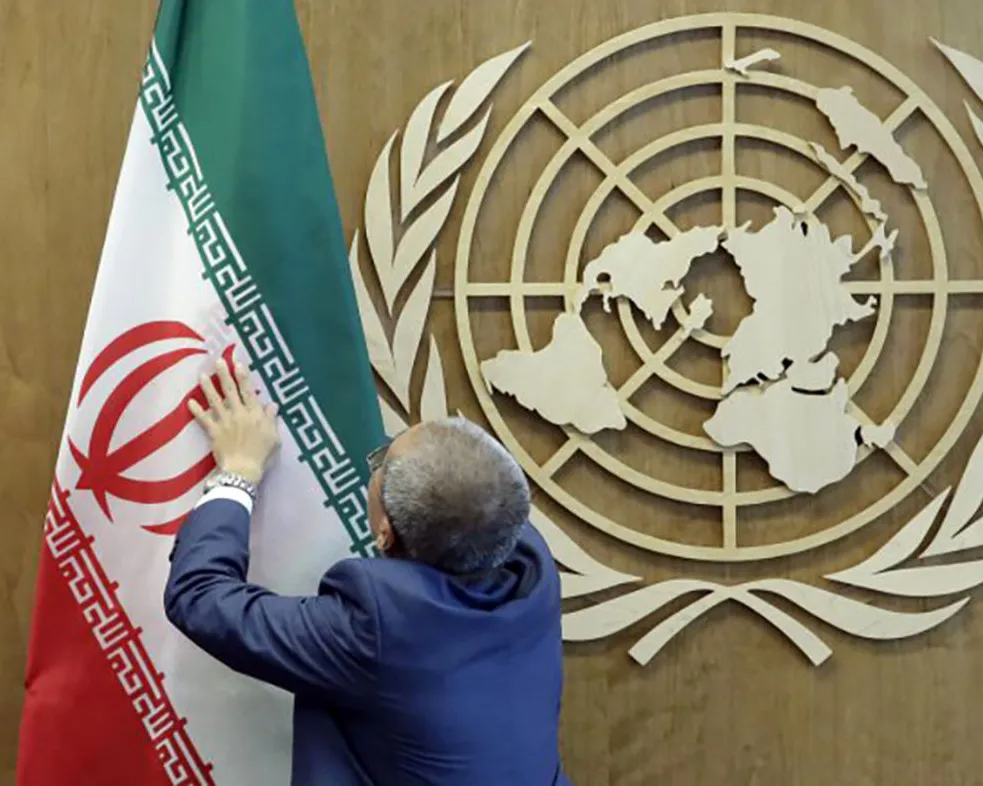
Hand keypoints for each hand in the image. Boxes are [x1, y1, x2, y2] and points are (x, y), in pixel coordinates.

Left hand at [189, 359, 280, 484]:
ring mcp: (224, 422)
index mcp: (254, 413)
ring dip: (208, 387)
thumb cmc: (261, 455)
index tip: (238, 363)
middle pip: (230, 391)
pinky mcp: (214, 432)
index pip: (248, 391)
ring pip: (214, 401)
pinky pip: (203, 419)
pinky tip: (189, 402)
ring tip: (202, 375)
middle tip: (218, 361)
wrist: (243, 471)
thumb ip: (272, 419)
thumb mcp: (274, 437)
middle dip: (224, 374)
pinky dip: (196, 411)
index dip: (243, 376)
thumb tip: (273, 404)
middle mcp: (238, 414)